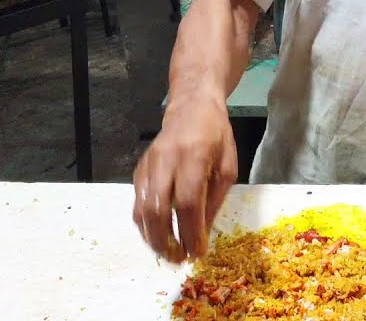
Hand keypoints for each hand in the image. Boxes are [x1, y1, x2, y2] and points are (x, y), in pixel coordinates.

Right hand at [132, 94, 237, 262]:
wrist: (191, 106)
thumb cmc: (216, 136)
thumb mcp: (228, 166)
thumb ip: (214, 199)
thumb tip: (202, 232)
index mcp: (195, 157)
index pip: (188, 203)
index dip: (190, 232)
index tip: (197, 252)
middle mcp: (167, 161)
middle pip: (157, 209)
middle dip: (166, 240)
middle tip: (177, 258)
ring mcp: (149, 164)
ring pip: (142, 208)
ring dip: (152, 236)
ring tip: (166, 252)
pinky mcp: (139, 168)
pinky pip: (137, 201)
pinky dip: (145, 223)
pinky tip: (157, 234)